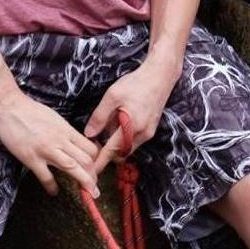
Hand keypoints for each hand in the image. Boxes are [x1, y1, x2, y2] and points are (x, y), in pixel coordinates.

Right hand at [0, 91, 99, 197]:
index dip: (96, 161)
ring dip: (84, 182)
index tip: (95, 169)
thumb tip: (73, 142)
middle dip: (93, 175)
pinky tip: (54, 192)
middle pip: (86, 160)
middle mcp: (60, 140)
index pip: (90, 147)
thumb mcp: (54, 118)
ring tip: (88, 194)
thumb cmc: (29, 110)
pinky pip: (46, 177)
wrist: (8, 105)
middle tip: (94, 187)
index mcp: (66, 130)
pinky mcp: (31, 158)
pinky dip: (52, 186)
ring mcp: (46, 150)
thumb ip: (64, 131)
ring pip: (72, 168)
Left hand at [84, 56, 178, 174]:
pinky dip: (124, 138)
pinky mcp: (151, 129)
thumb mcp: (112, 96)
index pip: (112, 152)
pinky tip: (118, 122)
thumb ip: (100, 117)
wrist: (160, 75)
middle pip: (120, 153)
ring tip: (105, 129)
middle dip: (107, 153)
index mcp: (131, 127)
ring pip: (128, 147)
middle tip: (93, 145)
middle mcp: (142, 134)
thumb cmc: (136, 83)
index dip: (100, 162)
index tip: (90, 173)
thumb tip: (88, 134)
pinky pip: (134, 140)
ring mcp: (148, 133)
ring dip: (115, 144)